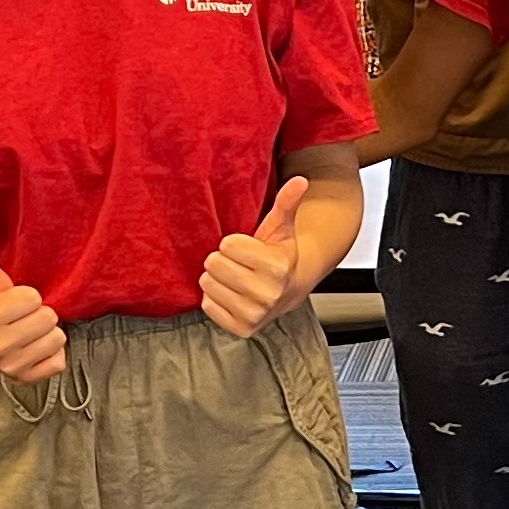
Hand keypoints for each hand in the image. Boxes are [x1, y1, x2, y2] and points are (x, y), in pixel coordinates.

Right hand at [0, 239, 66, 383]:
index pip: (32, 299)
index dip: (29, 295)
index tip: (16, 299)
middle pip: (47, 319)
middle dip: (40, 313)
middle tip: (25, 316)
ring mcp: (10, 367)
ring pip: (56, 340)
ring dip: (48, 332)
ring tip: (31, 330)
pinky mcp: (26, 379)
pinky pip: (59, 362)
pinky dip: (53, 353)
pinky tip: (37, 346)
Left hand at [198, 177, 312, 338]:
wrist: (287, 292)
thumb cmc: (277, 255)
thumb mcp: (281, 227)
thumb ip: (287, 202)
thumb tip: (301, 180)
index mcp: (277, 267)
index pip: (227, 245)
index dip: (233, 243)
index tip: (246, 248)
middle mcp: (268, 294)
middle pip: (214, 265)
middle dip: (222, 260)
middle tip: (238, 264)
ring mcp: (254, 315)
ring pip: (208, 284)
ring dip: (217, 279)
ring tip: (234, 279)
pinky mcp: (240, 329)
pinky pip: (207, 305)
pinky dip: (215, 299)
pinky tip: (231, 295)